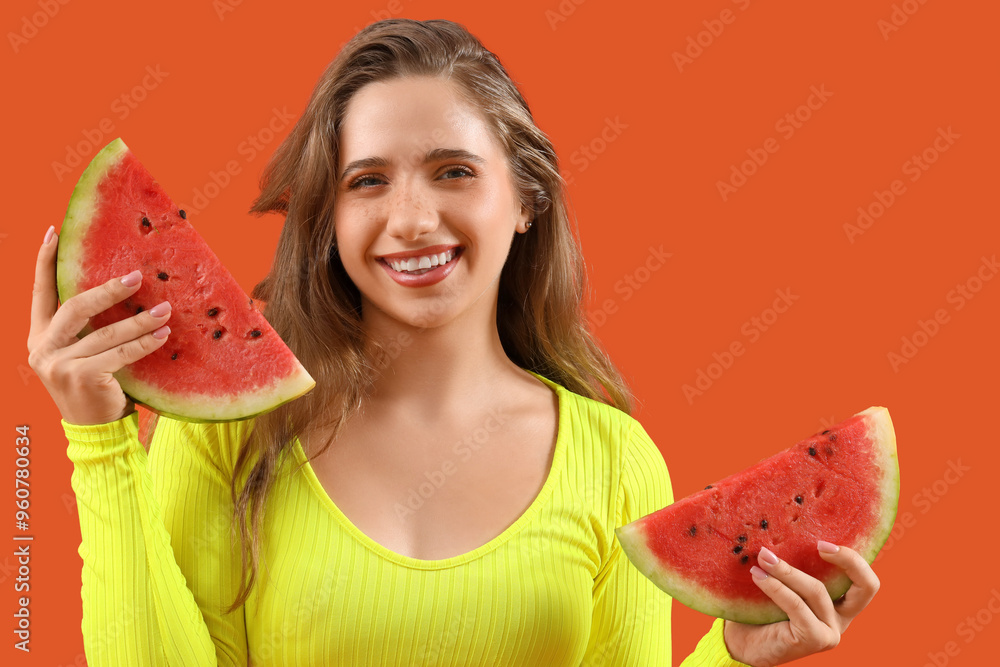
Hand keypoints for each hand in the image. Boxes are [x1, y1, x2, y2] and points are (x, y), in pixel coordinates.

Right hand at [27, 225, 172, 425]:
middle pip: (76, 306)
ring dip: (139, 320)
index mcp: (39, 337)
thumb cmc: (97, 384)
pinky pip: (119, 354)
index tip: (53, 232)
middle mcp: (43, 348)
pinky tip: (163, 336)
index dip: (44, 262)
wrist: (95, 430)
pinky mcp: (80, 377)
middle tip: (137, 277)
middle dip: (109, 290)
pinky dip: (143, 344)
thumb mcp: (84, 353)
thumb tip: (124, 286)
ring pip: (105, 333)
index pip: (40, 292)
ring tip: (164, 310)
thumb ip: (89, 327)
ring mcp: (58, 364)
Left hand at [722, 541, 880, 666]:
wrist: (741, 641)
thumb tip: (779, 524)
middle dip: (849, 560)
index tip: (822, 541)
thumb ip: (791, 561)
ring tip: (763, 557)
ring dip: (787, 570)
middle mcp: (841, 617)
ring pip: (817, 590)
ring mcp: (830, 631)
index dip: (854, 558)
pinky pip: (796, 605)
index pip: (865, 580)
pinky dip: (776, 587)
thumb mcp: (781, 580)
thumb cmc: (760, 606)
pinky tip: (757, 576)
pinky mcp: (814, 639)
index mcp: (839, 601)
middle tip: (818, 544)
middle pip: (867, 587)